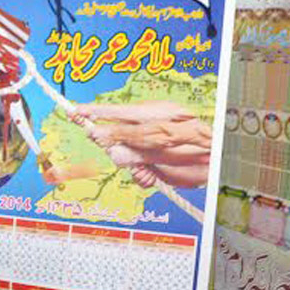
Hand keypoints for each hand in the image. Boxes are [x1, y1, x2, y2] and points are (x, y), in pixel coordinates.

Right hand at [72, 101, 211, 187]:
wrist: (218, 166)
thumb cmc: (195, 143)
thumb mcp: (157, 136)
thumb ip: (126, 136)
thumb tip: (97, 136)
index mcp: (148, 114)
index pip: (113, 112)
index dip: (91, 113)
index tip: (71, 112)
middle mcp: (147, 130)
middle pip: (113, 138)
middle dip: (113, 148)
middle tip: (119, 154)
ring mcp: (150, 148)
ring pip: (123, 159)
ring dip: (131, 167)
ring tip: (145, 171)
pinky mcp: (155, 166)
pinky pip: (136, 172)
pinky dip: (140, 177)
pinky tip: (151, 178)